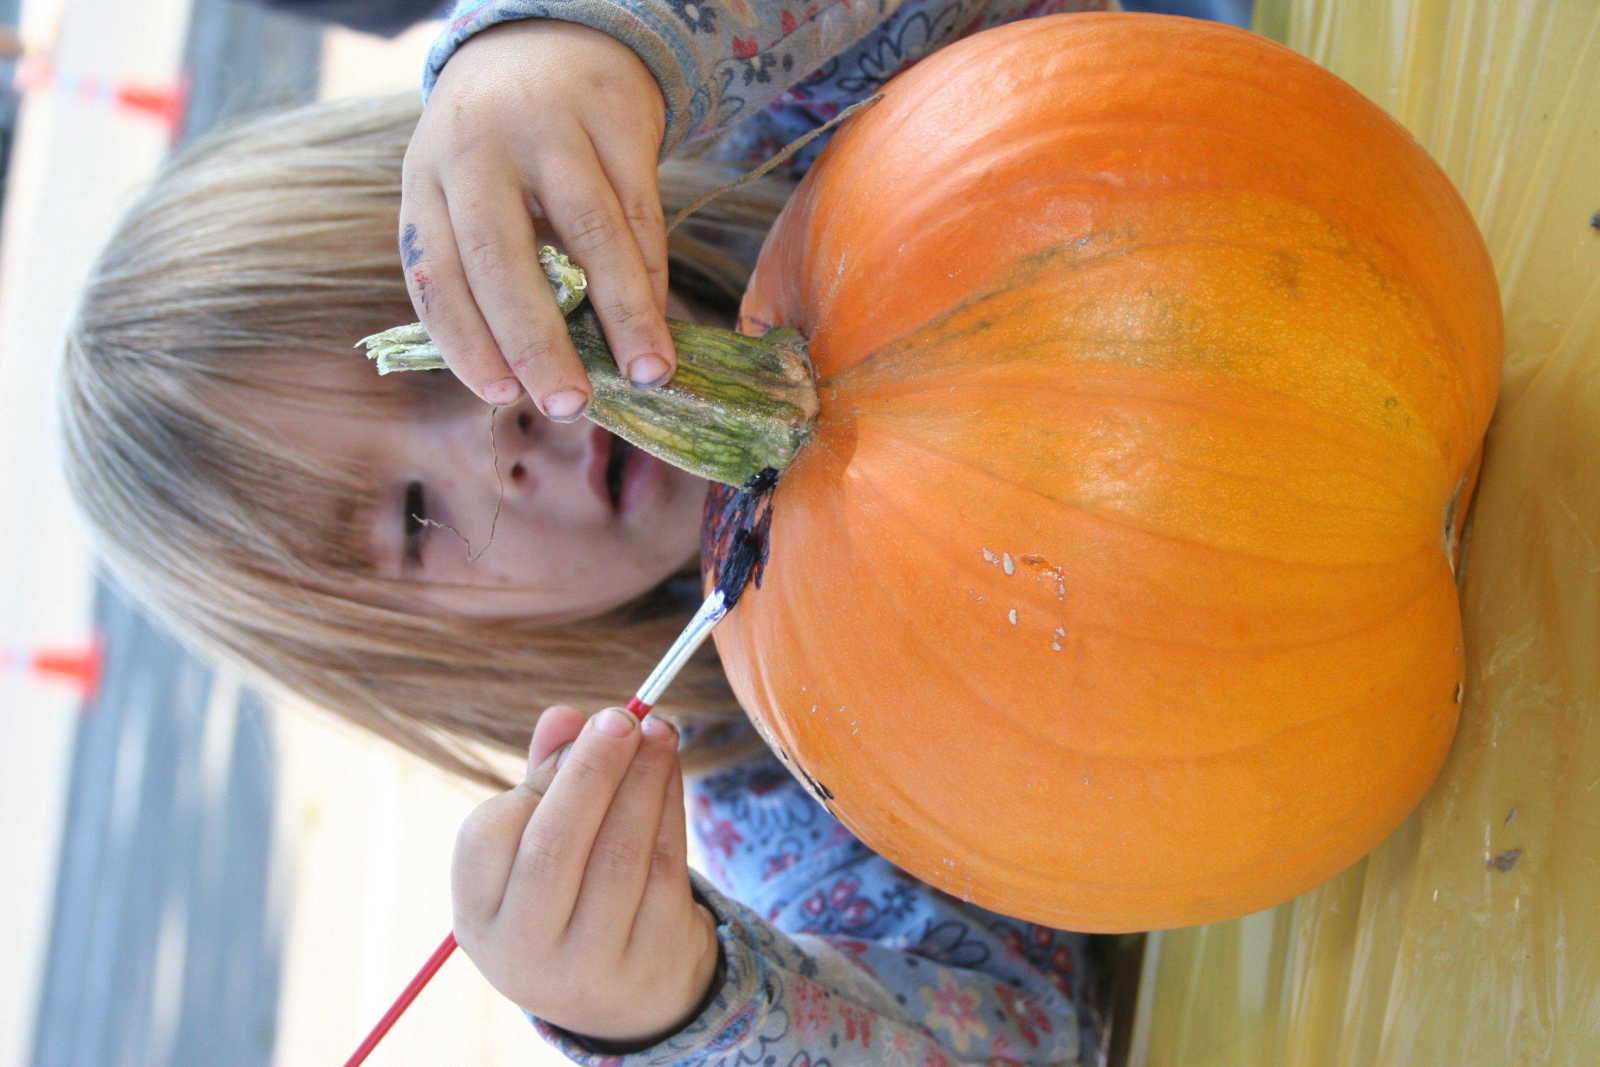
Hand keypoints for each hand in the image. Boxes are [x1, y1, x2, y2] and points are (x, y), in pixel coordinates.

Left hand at [401, 21, 676, 419]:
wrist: (550, 40)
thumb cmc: (502, 149)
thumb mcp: (465, 191)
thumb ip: (484, 270)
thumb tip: (529, 378)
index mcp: (426, 179)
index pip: (434, 273)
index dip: (465, 341)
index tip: (501, 395)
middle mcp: (477, 150)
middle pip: (502, 258)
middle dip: (537, 342)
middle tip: (569, 404)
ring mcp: (548, 128)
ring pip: (588, 235)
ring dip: (622, 315)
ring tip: (646, 374)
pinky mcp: (613, 118)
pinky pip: (638, 211)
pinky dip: (651, 274)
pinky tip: (658, 320)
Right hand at [452, 705, 718, 1043]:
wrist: (624, 997)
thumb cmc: (568, 896)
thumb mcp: (535, 851)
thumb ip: (543, 780)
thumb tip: (564, 716)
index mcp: (479, 918)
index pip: (487, 838)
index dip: (534, 782)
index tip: (575, 735)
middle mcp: (526, 949)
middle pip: (554, 848)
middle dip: (590, 772)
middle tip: (620, 717)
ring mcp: (592, 961)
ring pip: (619, 854)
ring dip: (642, 780)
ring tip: (658, 730)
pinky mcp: (654, 954)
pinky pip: (665, 867)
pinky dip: (669, 807)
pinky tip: (670, 768)